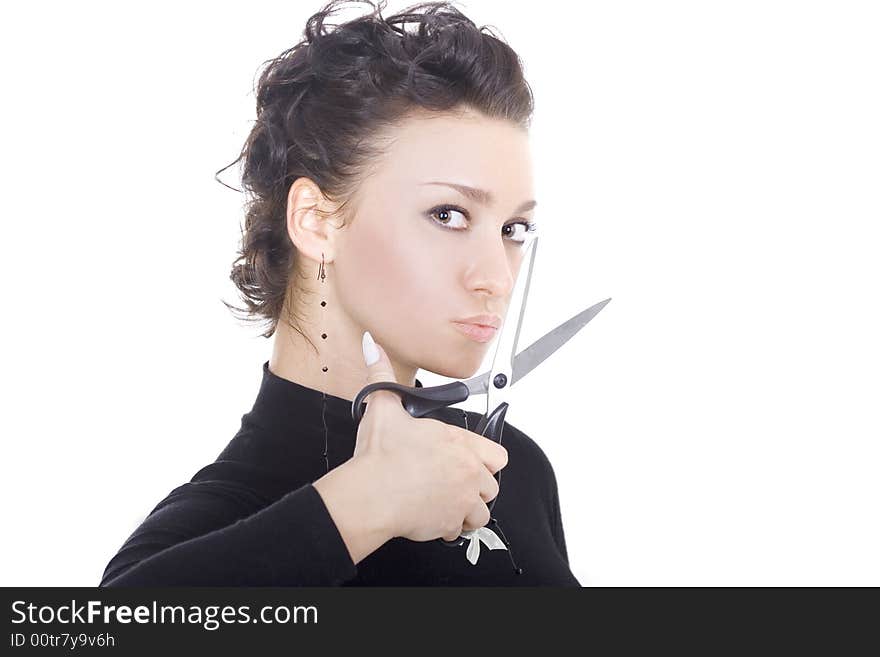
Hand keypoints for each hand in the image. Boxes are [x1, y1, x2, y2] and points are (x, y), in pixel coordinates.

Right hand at [353, 331, 507, 542]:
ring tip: (444, 500)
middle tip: (451, 480)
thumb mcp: (382, 407)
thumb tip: (372, 345)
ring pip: (482, 511)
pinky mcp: (451, 524)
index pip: (498, 455)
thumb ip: (381, 374)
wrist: (370, 495)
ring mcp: (463, 501)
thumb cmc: (380, 455)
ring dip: (466, 508)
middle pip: (493, 484)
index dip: (484, 458)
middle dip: (475, 485)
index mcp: (460, 444)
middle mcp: (469, 473)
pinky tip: (432, 515)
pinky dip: (450, 526)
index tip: (469, 459)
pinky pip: (461, 530)